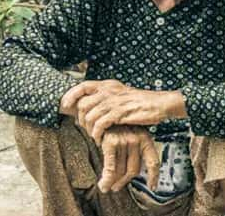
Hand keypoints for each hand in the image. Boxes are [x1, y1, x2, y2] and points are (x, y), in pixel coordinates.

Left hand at [61, 80, 182, 144]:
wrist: (159, 104)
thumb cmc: (139, 103)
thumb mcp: (120, 95)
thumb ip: (105, 98)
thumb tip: (87, 106)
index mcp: (108, 85)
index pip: (82, 86)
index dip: (70, 96)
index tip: (65, 106)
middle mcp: (108, 90)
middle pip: (82, 104)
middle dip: (80, 119)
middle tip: (86, 129)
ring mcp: (114, 101)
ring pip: (89, 116)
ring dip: (89, 129)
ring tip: (95, 136)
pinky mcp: (119, 113)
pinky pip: (100, 124)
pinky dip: (97, 134)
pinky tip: (100, 139)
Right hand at [98, 125, 159, 193]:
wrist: (102, 110)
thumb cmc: (116, 124)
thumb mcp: (130, 134)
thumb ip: (132, 152)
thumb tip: (128, 174)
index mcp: (145, 138)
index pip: (153, 162)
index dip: (154, 177)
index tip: (152, 186)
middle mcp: (136, 140)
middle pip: (133, 170)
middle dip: (124, 181)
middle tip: (117, 186)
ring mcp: (124, 141)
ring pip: (121, 170)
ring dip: (113, 181)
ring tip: (108, 185)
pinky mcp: (111, 142)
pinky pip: (110, 168)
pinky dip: (107, 180)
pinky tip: (104, 185)